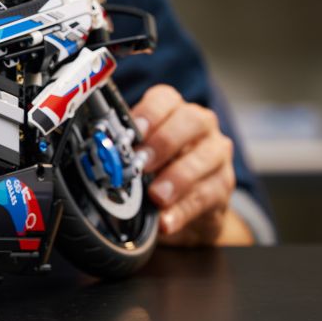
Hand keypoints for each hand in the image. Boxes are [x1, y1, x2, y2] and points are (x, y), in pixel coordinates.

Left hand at [131, 85, 250, 245]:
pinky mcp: (223, 186)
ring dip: (177, 179)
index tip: (134, 130)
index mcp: (174, 111)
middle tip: (142, 164)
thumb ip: (124, 150)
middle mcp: (200, 126)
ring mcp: (216, 154)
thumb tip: (98, 158)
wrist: (185, 205)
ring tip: (156, 197)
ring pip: (204, 158)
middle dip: (164, 142)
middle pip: (191, 121)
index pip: (165, 99)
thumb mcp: (139, 155)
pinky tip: (166, 221)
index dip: (150, 112)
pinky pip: (207, 196)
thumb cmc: (157, 168)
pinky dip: (183, 211)